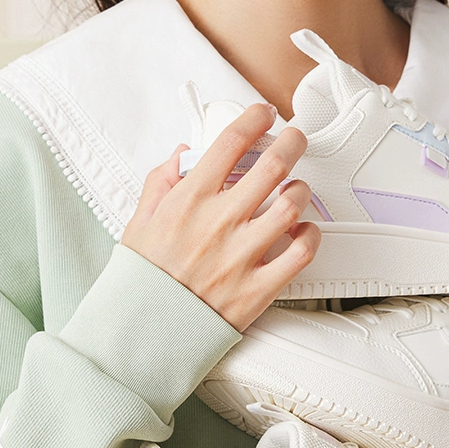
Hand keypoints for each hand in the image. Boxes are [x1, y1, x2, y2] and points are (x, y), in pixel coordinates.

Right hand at [121, 104, 320, 331]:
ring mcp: (241, 255)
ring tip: (296, 190)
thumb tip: (182, 154)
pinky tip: (304, 231)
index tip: (264, 114)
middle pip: (272, 166)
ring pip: (290, 206)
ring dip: (300, 191)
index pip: (230, 142)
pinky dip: (310, 237)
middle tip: (295, 139)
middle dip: (291, 142)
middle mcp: (218, 223)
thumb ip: (161, 182)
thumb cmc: (142, 280)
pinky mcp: (258, 288)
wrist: (145, 333)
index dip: (254, 118)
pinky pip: (300, 254)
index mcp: (188, 202)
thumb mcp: (138, 222)